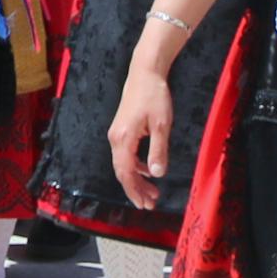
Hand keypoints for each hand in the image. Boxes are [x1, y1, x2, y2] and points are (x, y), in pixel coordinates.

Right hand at [105, 70, 174, 208]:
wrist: (144, 72)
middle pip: (122, 172)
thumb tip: (157, 174)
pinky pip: (125, 154)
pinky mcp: (121, 129)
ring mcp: (117, 134)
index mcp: (123, 139)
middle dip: (135, 189)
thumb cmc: (154, 96)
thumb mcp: (161, 125)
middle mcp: (115, 138)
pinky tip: (149, 169)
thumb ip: (158, 151)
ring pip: (124, 164)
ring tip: (152, 191)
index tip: (145, 204)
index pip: (126, 173)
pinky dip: (136, 166)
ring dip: (137, 179)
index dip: (135, 191)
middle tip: (150, 204)